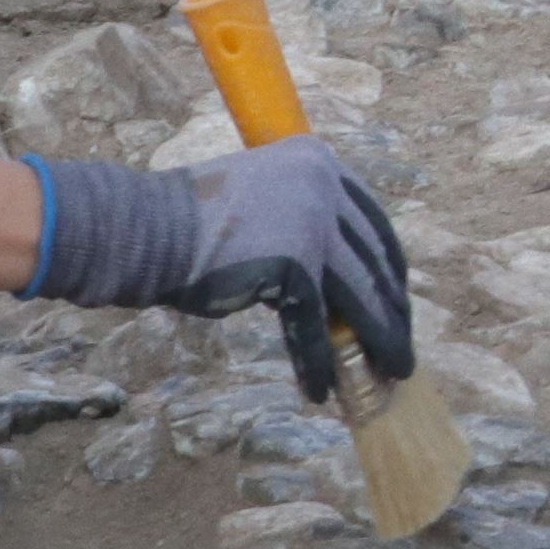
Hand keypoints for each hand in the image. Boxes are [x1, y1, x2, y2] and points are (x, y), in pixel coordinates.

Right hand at [168, 137, 416, 407]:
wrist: (148, 228)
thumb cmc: (194, 221)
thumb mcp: (265, 203)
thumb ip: (305, 222)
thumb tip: (341, 278)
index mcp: (319, 160)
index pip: (372, 222)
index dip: (390, 267)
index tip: (398, 298)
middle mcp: (323, 184)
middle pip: (374, 259)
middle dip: (391, 310)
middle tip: (401, 347)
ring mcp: (312, 223)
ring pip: (358, 296)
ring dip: (376, 341)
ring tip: (386, 373)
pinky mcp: (296, 263)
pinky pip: (314, 325)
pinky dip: (317, 362)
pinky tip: (320, 388)